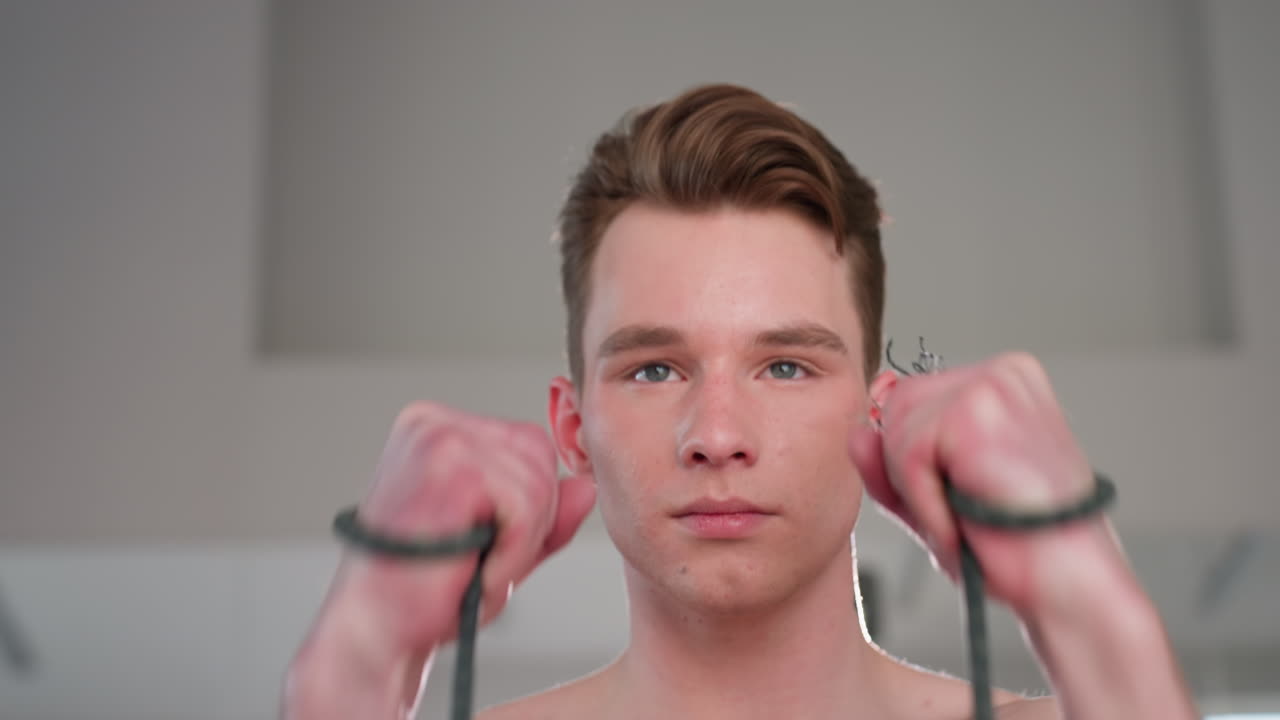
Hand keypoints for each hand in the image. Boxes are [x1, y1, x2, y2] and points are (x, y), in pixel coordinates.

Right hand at [324, 402, 596, 654]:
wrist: (375, 635)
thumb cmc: (426, 593)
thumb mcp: (500, 546)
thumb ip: (545, 515)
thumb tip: (586, 488)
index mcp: (437, 427)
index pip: (529, 443)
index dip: (531, 505)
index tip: (487, 546)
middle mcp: (433, 421)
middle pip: (539, 453)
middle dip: (532, 522)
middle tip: (484, 564)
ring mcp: (439, 436)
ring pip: (540, 481)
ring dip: (522, 544)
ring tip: (477, 570)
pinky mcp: (449, 464)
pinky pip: (527, 504)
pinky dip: (515, 552)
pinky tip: (476, 573)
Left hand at [848, 352, 1111, 614]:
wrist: (1067, 584)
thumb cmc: (1016, 547)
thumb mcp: (936, 500)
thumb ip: (890, 467)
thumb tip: (857, 433)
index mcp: (1002, 382)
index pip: (910, 401)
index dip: (915, 463)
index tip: (961, 498)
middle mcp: (1002, 372)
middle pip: (896, 408)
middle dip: (910, 475)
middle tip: (961, 514)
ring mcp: (991, 384)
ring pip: (895, 431)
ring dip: (918, 493)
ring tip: (965, 520)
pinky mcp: (975, 410)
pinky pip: (908, 456)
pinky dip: (924, 504)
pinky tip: (960, 525)